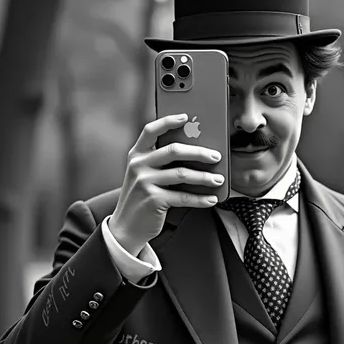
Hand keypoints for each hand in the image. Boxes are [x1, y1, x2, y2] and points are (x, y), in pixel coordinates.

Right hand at [109, 113, 223, 255]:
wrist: (125, 227)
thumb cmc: (140, 198)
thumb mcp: (143, 175)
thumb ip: (159, 162)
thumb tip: (194, 152)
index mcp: (136, 155)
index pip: (151, 130)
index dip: (168, 121)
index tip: (186, 117)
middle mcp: (139, 165)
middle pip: (174, 150)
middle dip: (199, 152)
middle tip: (216, 156)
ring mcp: (145, 182)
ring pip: (182, 174)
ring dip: (204, 177)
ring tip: (218, 179)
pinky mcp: (153, 200)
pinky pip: (183, 196)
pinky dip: (200, 198)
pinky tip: (211, 198)